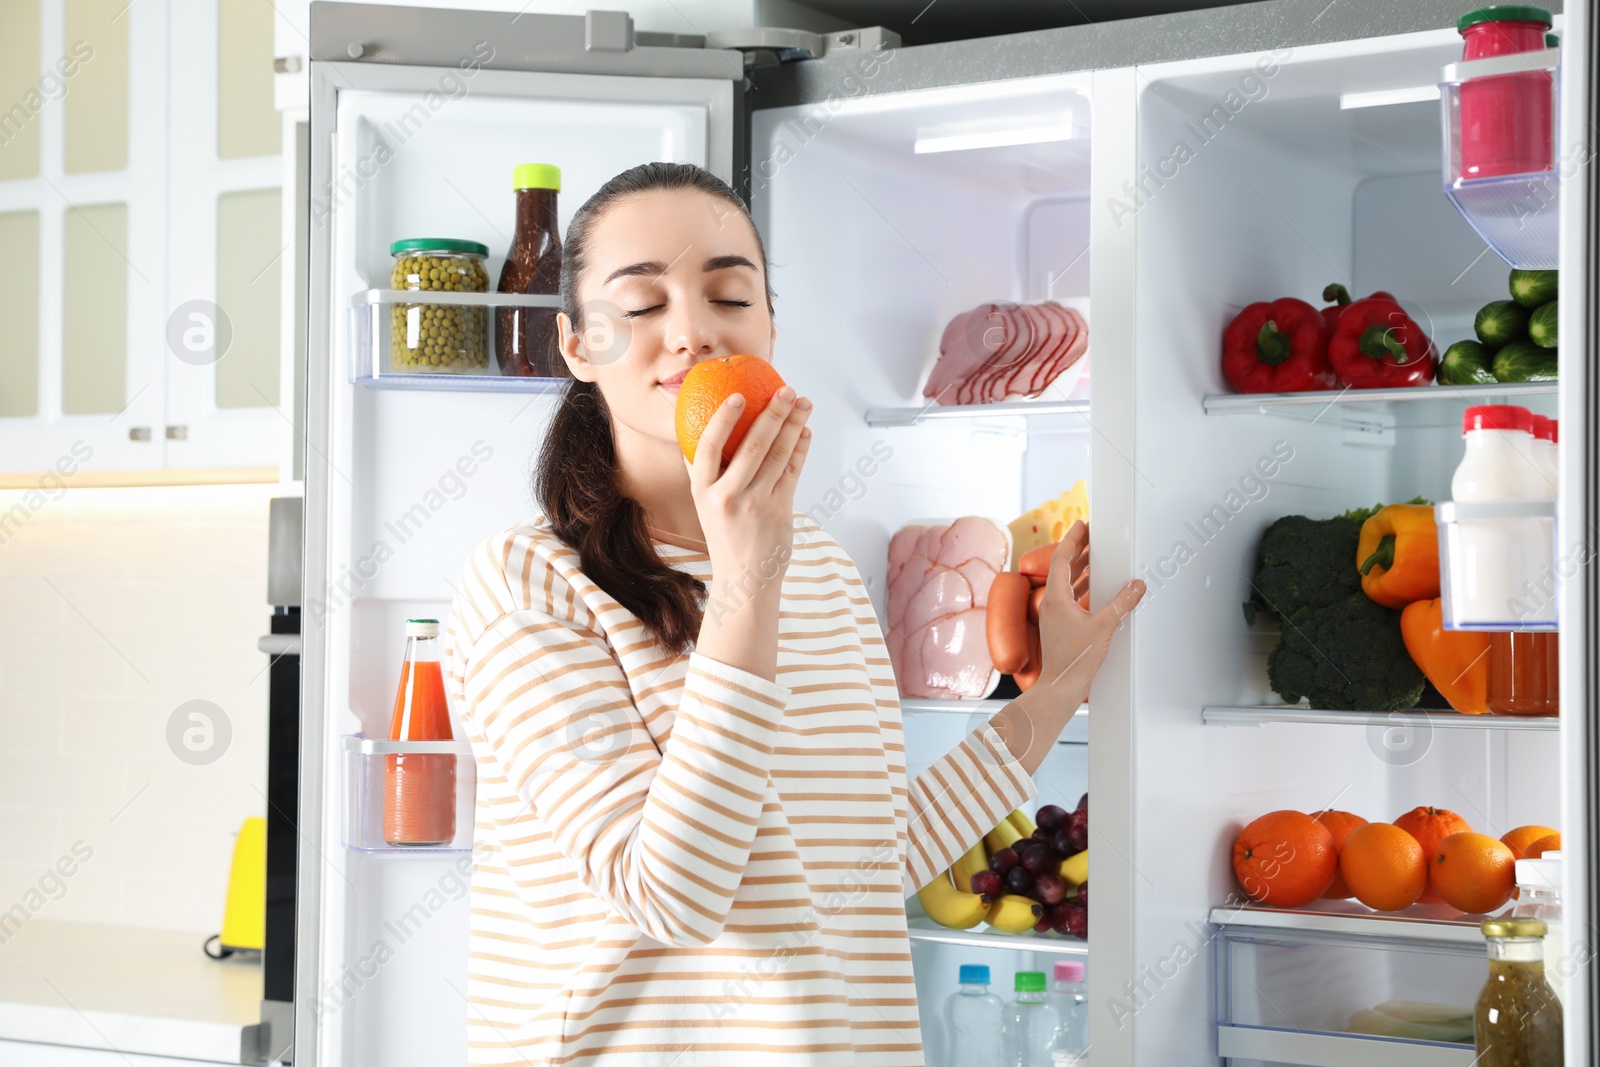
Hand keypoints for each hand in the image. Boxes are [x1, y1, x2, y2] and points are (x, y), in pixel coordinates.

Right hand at [684, 384, 812, 589]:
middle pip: (753, 445)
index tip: (738, 396)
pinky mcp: (780, 511)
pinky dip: (801, 449)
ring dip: (794, 425)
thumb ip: (704, 474)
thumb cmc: (725, 536)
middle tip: (786, 390)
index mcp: (703, 492)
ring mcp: (756, 504)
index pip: (708, 447)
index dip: (723, 419)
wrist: (744, 580)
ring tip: (803, 403)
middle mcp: (728, 496)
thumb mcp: (705, 506)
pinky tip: (805, 432)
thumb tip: (701, 434)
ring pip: (779, 455)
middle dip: (773, 413)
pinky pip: (793, 472)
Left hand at [1035, 520, 1143, 698]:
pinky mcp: (1062, 624)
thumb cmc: (1075, 660)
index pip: (1061, 559)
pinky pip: (1072, 597)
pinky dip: (1083, 586)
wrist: (1062, 686)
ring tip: (1097, 554)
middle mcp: (1052, 603)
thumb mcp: (1104, 627)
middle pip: (1064, 567)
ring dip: (1082, 567)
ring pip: (1067, 582)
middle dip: (1078, 549)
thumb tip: (1136, 586)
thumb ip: (1122, 604)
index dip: (1072, 539)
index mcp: (1056, 598)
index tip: (1081, 525)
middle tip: (1092, 534)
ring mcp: (1056, 615)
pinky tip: (1096, 586)